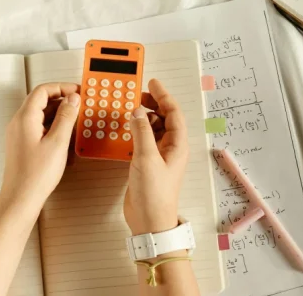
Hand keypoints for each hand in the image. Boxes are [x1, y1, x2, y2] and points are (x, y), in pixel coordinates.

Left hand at [0, 83, 80, 206]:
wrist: (20, 199)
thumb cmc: (35, 175)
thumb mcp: (58, 142)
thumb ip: (66, 117)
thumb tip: (73, 99)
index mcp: (25, 118)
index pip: (42, 91)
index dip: (61, 87)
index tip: (77, 91)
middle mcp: (19, 123)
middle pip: (41, 101)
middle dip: (62, 100)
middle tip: (79, 105)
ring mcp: (19, 134)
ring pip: (41, 115)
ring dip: (59, 115)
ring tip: (76, 122)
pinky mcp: (23, 144)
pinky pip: (39, 127)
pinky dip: (53, 127)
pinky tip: (65, 138)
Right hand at [124, 79, 189, 235]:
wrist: (149, 220)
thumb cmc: (154, 194)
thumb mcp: (146, 158)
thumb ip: (141, 132)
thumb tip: (136, 113)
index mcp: (177, 145)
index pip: (173, 113)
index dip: (163, 95)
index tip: (152, 83)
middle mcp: (170, 148)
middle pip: (164, 118)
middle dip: (152, 104)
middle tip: (137, 93)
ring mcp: (159, 155)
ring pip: (153, 128)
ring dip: (142, 117)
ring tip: (129, 108)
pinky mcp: (147, 163)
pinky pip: (143, 140)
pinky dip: (135, 131)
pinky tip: (125, 129)